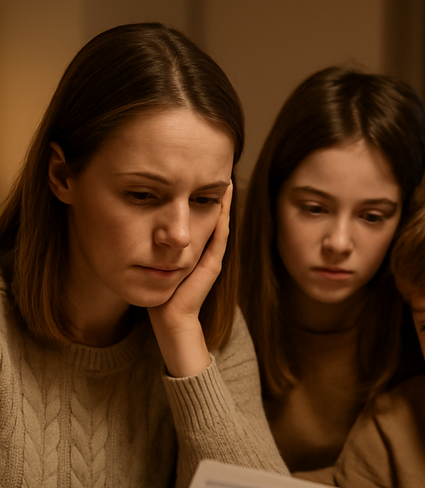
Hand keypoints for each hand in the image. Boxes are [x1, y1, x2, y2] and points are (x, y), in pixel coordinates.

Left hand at [148, 182, 231, 376]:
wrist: (169, 319)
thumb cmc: (158, 295)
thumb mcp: (151, 262)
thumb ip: (150, 246)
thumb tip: (136, 226)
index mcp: (191, 250)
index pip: (197, 216)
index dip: (198, 196)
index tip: (197, 174)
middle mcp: (205, 251)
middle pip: (211, 216)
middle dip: (213, 193)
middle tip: (219, 168)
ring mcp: (211, 257)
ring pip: (219, 222)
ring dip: (223, 201)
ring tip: (226, 178)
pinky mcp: (212, 264)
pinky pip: (219, 235)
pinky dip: (222, 217)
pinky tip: (222, 200)